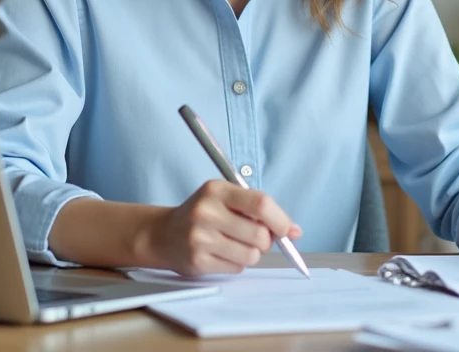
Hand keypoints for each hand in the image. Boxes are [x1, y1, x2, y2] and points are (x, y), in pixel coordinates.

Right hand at [138, 180, 302, 275]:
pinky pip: (236, 269)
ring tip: (235, 245)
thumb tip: (295, 231)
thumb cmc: (204, 214)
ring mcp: (200, 238)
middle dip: (266, 241)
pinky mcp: (197, 261)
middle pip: (260, 235)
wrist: (164, 234)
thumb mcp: (226, 199)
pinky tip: (221, 253)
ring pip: (251, 256)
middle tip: (255, 237)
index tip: (288, 230)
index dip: (281, 219)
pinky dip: (236, 264)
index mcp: (216, 190)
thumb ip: (260, 210)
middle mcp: (206, 212)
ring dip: (251, 254)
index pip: (260, 204)